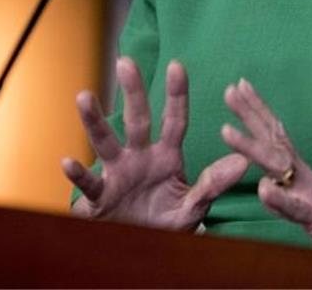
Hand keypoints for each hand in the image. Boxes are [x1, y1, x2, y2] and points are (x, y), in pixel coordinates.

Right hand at [62, 57, 248, 230]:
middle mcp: (140, 157)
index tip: (177, 66)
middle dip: (133, 92)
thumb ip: (214, 183)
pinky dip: (78, 175)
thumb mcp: (194, 204)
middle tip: (126, 62)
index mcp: (167, 156)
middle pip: (137, 121)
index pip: (174, 121)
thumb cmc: (167, 220)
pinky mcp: (100, 198)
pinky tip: (68, 162)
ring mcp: (118, 174)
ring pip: (105, 143)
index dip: (176, 95)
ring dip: (94, 122)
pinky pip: (89, 185)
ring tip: (85, 97)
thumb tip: (244, 162)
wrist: (141, 248)